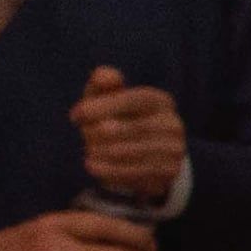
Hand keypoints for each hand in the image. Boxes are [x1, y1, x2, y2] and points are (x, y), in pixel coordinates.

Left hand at [69, 68, 186, 200]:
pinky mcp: (168, 173)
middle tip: (84, 136)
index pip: (134, 99)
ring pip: (132, 152)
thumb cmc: (119, 120)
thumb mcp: (108, 98)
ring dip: (103, 153)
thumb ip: (103, 83)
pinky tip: (93, 166)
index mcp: (160, 101)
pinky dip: (110, 171)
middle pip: (132, 128)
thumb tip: (104, 77)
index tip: (76, 115)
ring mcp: (174, 150)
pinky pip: (136, 174)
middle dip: (100, 133)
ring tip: (88, 152)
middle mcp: (173, 124)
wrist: (147, 155)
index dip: (103, 106)